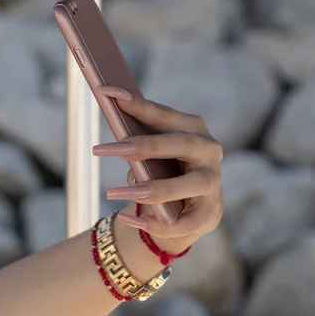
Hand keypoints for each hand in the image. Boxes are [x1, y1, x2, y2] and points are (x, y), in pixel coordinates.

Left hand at [92, 86, 223, 252]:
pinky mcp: (209, 214)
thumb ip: (139, 144)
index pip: (164, 114)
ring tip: (113, 192)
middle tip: (101, 149)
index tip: (106, 91)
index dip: (136, 104)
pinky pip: (182, 222)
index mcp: (194, 129)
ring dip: (150, 189)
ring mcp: (213, 183)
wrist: (186, 210)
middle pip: (179, 143)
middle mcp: (209, 152)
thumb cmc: (164, 172)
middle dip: (141, 146)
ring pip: (187, 184)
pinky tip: (125, 220)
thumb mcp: (152, 155)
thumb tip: (116, 142)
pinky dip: (152, 223)